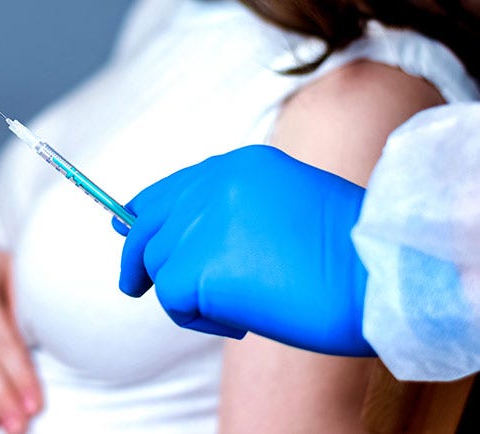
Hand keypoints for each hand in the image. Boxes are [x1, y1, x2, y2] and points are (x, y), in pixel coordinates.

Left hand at [113, 145, 374, 355]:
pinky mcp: (197, 266)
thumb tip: (183, 243)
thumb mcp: (285, 208)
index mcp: (236, 166)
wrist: (379, 273)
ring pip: (160, 267)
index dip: (143, 215)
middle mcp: (211, 186)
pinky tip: (237, 321)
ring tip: (237, 308)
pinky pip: (171, 300)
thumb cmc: (349, 251)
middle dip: (135, 258)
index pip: (168, 190)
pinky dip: (197, 319)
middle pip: (147, 227)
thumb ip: (232, 213)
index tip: (128, 231)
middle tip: (132, 286)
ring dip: (188, 296)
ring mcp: (202, 223)